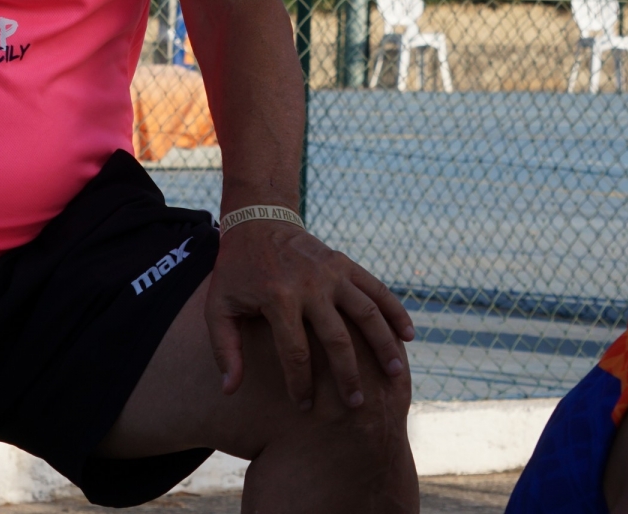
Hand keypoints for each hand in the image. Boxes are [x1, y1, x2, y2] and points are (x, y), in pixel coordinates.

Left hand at [205, 220, 413, 409]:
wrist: (257, 222)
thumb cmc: (236, 272)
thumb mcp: (218, 307)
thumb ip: (224, 349)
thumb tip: (229, 390)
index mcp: (278, 298)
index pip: (295, 352)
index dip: (300, 383)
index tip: (304, 405)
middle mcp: (310, 285)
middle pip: (337, 339)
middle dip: (348, 375)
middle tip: (355, 404)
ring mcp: (331, 272)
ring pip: (366, 313)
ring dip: (383, 345)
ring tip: (395, 375)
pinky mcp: (345, 263)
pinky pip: (376, 289)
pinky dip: (395, 311)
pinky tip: (408, 336)